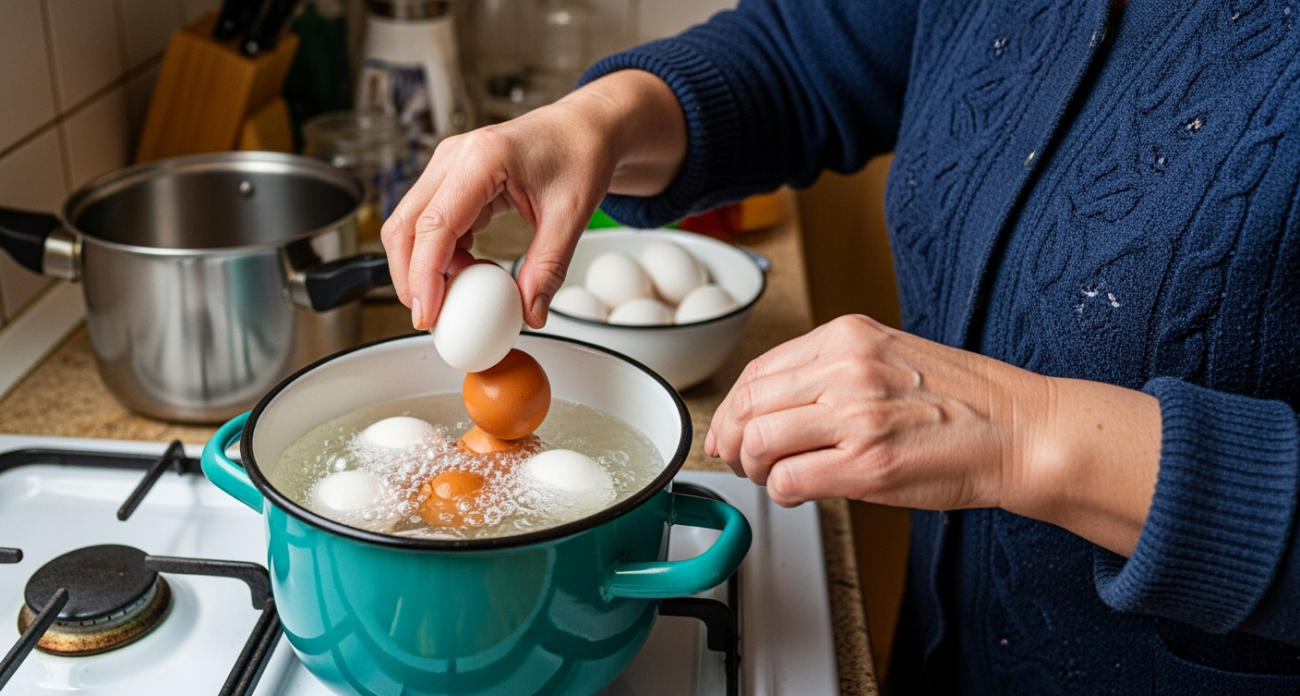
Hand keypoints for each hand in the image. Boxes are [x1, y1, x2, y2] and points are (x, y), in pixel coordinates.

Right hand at [381, 71, 685, 330]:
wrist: (585, 129)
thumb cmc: (580, 153)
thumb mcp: (571, 215)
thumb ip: (548, 268)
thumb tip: (530, 312)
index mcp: (484, 158)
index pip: (436, 225)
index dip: (425, 276)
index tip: (427, 313)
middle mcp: (456, 157)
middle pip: (406, 226)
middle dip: (409, 277)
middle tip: (431, 317)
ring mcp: (449, 166)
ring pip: (411, 225)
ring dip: (424, 267)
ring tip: (460, 296)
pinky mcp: (452, 178)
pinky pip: (430, 223)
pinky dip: (440, 254)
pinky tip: (470, 271)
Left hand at [705, 315, 1160, 555]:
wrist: (1022, 431)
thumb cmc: (964, 401)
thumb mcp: (889, 357)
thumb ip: (831, 371)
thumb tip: (772, 406)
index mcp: (847, 337)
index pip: (760, 370)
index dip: (732, 406)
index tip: (729, 427)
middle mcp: (846, 369)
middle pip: (750, 405)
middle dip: (731, 439)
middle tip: (737, 459)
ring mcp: (856, 416)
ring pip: (760, 442)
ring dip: (754, 468)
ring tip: (771, 477)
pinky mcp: (867, 465)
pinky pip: (790, 480)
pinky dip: (782, 491)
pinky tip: (800, 492)